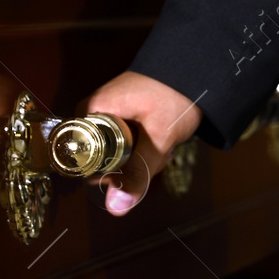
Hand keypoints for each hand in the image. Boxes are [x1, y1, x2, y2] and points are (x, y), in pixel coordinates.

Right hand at [83, 71, 200, 215]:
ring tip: (163, 139)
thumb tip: (115, 208)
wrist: (196, 71)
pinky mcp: (123, 119)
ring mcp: (109, 116)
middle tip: (157, 147)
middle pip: (103, 160)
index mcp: (90, 111)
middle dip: (135, 163)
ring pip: (120, 156)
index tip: (136, 160)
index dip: (109, 171)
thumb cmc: (175, 95)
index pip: (81, 157)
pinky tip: (163, 138)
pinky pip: (129, 145)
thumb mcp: (158, 139)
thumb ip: (137, 173)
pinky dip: (148, 147)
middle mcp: (93, 113)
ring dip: (146, 157)